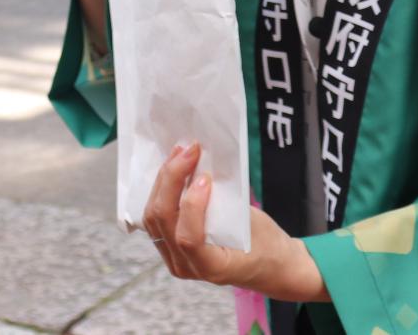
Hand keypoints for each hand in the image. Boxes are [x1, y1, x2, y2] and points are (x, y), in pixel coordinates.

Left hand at [142, 143, 326, 302]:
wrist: (265, 264)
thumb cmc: (263, 244)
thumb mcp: (251, 225)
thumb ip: (222, 203)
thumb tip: (200, 169)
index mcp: (211, 267)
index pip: (188, 238)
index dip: (192, 205)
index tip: (205, 177)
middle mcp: (186, 267)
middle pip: (162, 219)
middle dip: (171, 178)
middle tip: (189, 150)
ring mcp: (173, 258)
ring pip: (153, 215)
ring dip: (163, 179)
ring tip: (179, 153)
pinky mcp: (168, 247)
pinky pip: (155, 216)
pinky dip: (161, 189)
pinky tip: (173, 168)